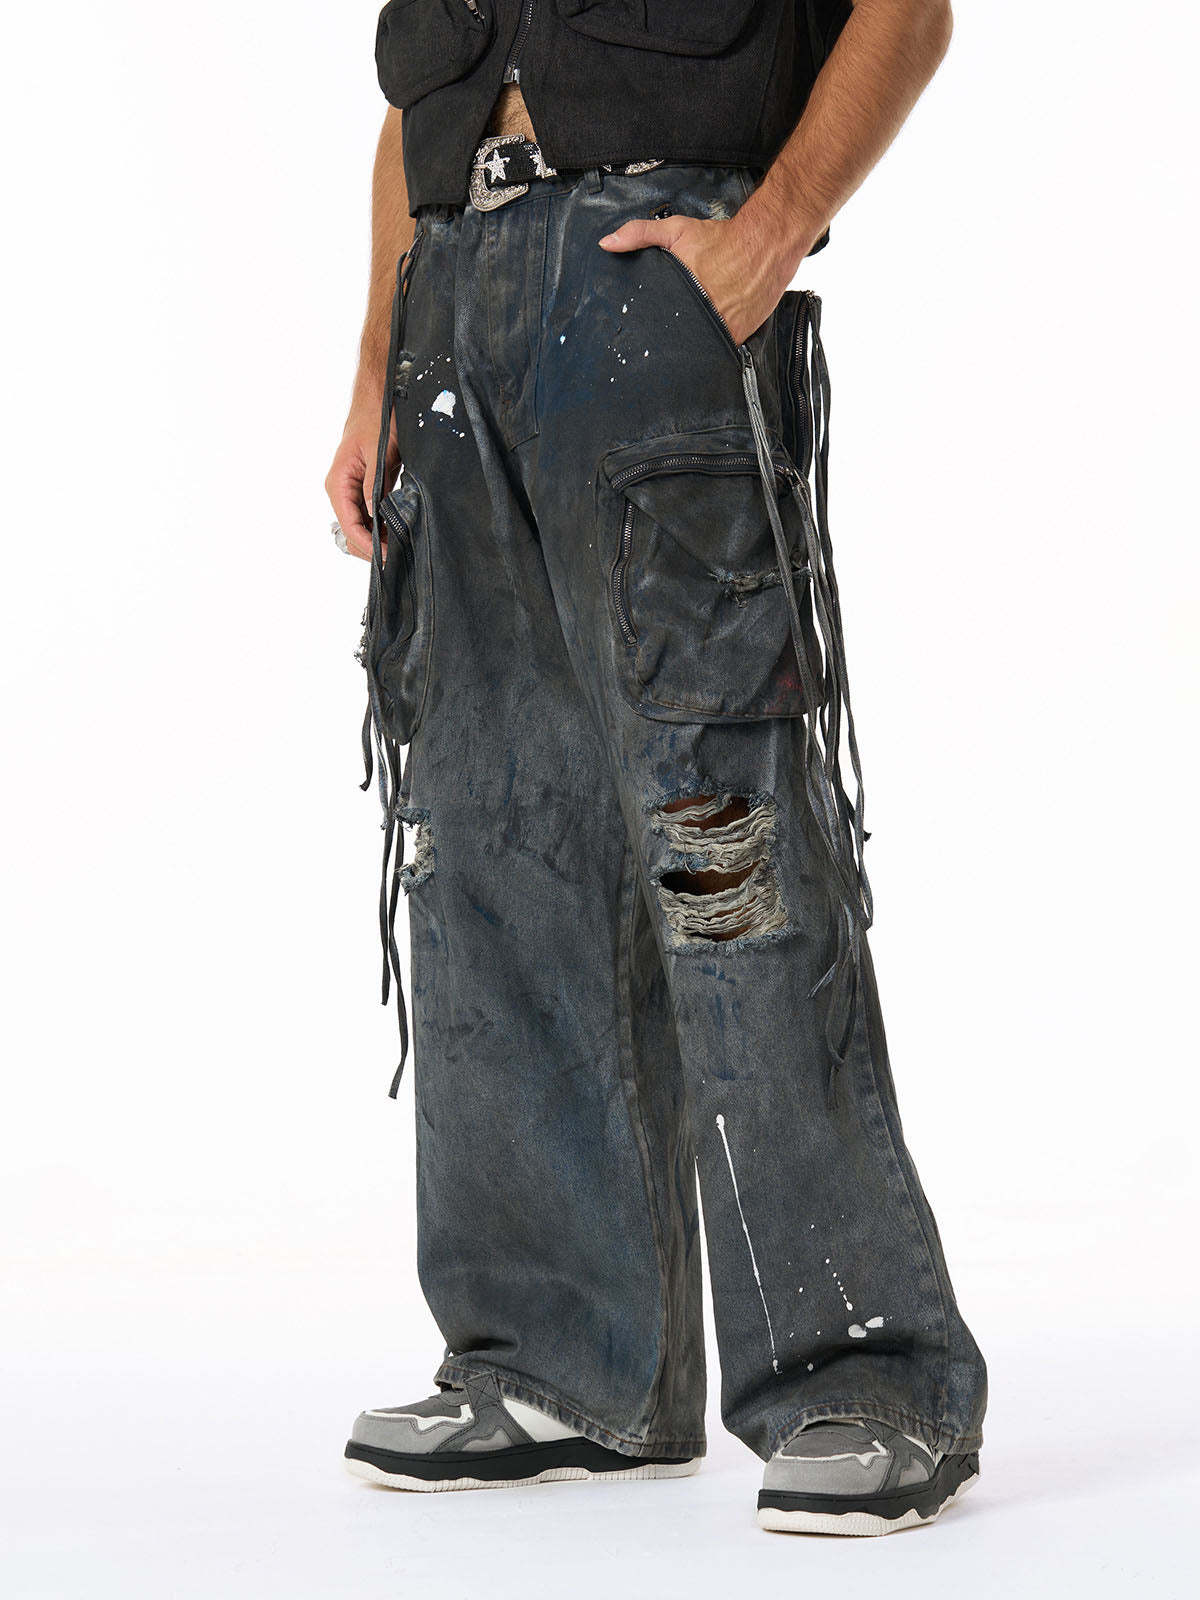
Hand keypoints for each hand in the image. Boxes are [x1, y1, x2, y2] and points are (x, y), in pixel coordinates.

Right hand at [325, 395, 396, 562]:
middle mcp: (341, 490)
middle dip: (371, 548)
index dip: (367, 544)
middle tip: (396, 561)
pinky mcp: (365, 490)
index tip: (386, 556)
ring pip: (361, 527)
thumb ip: (374, 483)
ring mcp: (352, 491)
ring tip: (399, 552)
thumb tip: (374, 513)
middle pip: (352, 531)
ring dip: (377, 541)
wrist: (379, 399)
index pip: (349, 524)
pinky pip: (370, 516)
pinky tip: (397, 536)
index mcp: (338, 482)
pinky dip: (381, 528)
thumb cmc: (376, 419)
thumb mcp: (378, 451)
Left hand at [598, 212, 796, 347]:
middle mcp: (703, 317)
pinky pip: (720, 349)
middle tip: (661, 340)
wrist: (766, 242)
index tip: (638, 335)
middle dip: (668, 341)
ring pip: (698, 349)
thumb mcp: (676, 230)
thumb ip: (640, 234)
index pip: (657, 325)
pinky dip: (713, 346)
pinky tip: (707, 339)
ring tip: (683, 343)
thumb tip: (607, 243)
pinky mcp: (739, 336)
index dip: (647, 331)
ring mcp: (722, 330)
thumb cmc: (721, 238)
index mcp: (682, 297)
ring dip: (690, 347)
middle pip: (676, 341)